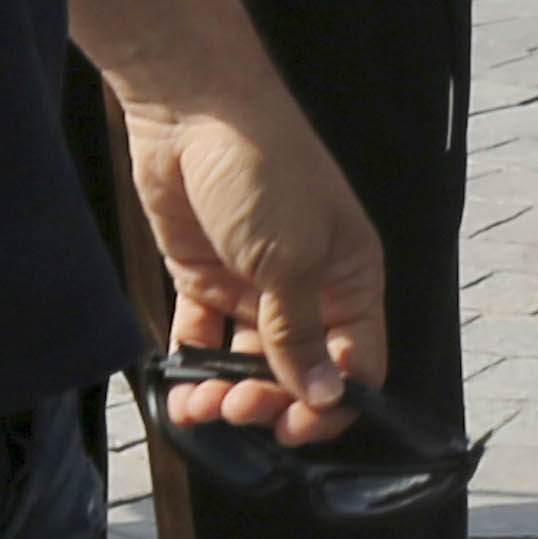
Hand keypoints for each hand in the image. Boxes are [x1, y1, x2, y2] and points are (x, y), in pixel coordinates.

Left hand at [113, 76, 386, 441]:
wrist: (190, 107)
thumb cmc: (260, 170)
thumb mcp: (289, 259)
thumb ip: (302, 335)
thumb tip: (328, 398)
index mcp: (351, 279)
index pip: (357, 364)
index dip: (332, 405)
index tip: (293, 431)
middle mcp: (309, 287)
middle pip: (301, 372)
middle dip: (272, 402)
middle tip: (238, 410)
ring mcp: (255, 283)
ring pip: (250, 362)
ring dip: (228, 394)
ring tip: (201, 406)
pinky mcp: (207, 276)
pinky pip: (205, 338)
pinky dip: (194, 368)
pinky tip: (180, 391)